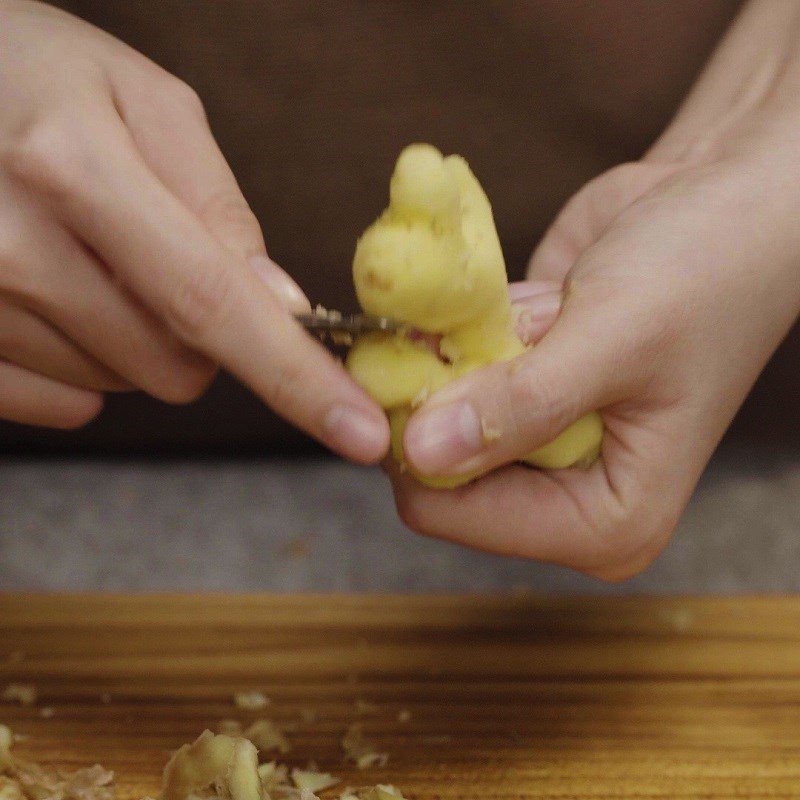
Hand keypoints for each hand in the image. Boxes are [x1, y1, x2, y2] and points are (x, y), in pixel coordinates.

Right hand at [0, 1, 387, 461]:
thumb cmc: (35, 78)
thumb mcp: (141, 103)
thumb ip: (217, 206)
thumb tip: (281, 307)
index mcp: (74, 170)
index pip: (216, 304)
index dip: (298, 379)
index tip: (360, 433)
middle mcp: (13, 249)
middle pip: (178, 366)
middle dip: (200, 331)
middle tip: (159, 256)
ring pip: (123, 384)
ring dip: (135, 336)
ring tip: (88, 255)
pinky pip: (62, 403)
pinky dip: (83, 361)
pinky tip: (55, 294)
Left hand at [388, 0, 799, 576]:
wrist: (725, 202)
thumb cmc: (706, 272)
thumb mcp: (618, 338)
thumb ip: (522, 404)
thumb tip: (420, 455)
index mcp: (607, 520)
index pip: (465, 516)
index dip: (422, 453)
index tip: (408, 374)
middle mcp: (567, 495)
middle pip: (442, 472)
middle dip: (431, 401)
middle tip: (448, 334)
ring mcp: (537, 441)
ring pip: (436, 420)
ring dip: (443, 360)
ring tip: (506, 314)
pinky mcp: (520, 388)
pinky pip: (451, 373)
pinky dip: (455, 335)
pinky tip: (503, 303)